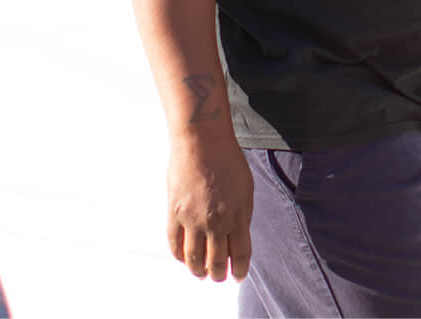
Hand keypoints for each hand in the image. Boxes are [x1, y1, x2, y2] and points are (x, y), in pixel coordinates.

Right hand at [165, 132, 254, 281]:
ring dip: (198, 271)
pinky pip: (174, 243)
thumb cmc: (227, 161)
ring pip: (194, 258)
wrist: (201, 141)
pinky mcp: (174, 212)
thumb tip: (236, 238)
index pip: (240, 255)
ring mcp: (193, 219)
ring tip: (200, 274)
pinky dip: (179, 256)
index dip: (239, 270)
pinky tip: (183, 259)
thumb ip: (242, 216)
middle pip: (217, 261)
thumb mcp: (246, 190)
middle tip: (217, 278)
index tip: (237, 276)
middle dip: (218, 274)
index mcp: (237, 216)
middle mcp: (215, 222)